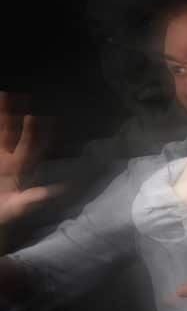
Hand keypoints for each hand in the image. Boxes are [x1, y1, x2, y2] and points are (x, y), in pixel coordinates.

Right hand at [0, 93, 55, 226]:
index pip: (30, 145)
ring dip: (0, 115)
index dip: (35, 131)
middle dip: (14, 114)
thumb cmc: (5, 216)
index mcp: (21, 168)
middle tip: (19, 94)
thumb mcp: (18, 208)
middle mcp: (9, 159)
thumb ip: (34, 199)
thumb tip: (58, 191)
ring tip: (2, 94)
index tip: (38, 116)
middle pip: (12, 132)